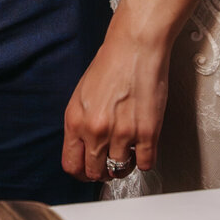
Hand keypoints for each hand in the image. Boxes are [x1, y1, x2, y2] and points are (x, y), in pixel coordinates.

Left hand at [62, 12, 171, 180]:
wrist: (135, 46)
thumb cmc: (111, 64)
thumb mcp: (81, 95)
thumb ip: (80, 124)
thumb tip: (84, 147)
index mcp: (75, 121)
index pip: (71, 165)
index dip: (81, 171)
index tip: (89, 170)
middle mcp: (96, 130)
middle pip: (95, 172)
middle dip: (102, 171)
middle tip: (110, 162)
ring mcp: (122, 133)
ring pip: (120, 170)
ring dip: (124, 164)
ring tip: (128, 150)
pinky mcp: (147, 132)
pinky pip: (145, 164)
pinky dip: (144, 160)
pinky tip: (142, 147)